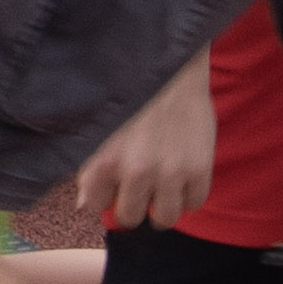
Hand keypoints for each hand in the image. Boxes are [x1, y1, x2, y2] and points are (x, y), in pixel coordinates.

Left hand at [64, 52, 218, 228]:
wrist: (169, 65)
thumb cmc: (129, 94)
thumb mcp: (96, 128)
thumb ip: (88, 169)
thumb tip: (83, 206)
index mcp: (103, 161)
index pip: (94, 207)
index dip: (103, 195)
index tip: (110, 185)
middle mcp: (135, 172)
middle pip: (129, 217)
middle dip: (131, 204)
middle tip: (137, 187)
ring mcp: (169, 172)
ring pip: (164, 218)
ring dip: (160, 206)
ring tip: (160, 187)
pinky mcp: (199, 168)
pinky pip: (194, 204)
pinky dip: (188, 195)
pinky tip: (181, 176)